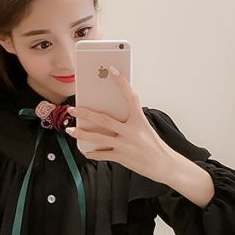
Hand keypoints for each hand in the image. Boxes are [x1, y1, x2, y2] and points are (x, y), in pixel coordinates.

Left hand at [65, 67, 172, 182]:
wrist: (163, 165)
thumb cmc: (153, 145)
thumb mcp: (144, 128)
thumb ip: (129, 121)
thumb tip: (107, 116)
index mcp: (139, 120)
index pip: (130, 97)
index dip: (122, 83)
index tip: (112, 70)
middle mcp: (131, 132)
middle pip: (104, 120)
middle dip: (85, 113)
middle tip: (72, 108)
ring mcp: (125, 145)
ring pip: (97, 137)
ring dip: (81, 133)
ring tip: (70, 129)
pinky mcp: (121, 157)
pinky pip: (102, 154)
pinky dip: (91, 153)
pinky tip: (85, 150)